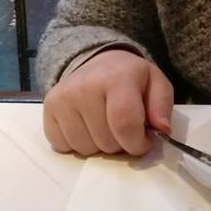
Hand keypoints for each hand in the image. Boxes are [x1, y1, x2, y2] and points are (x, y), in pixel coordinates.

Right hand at [43, 50, 173, 156]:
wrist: (97, 62)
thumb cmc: (131, 77)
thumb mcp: (156, 83)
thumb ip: (163, 106)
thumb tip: (162, 130)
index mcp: (117, 77)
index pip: (125, 125)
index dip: (137, 143)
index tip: (144, 143)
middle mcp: (86, 86)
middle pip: (106, 141)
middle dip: (120, 144)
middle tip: (123, 128)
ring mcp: (63, 97)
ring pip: (85, 149)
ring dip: (99, 146)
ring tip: (105, 125)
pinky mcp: (48, 108)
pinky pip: (63, 146)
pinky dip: (78, 144)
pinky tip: (86, 126)